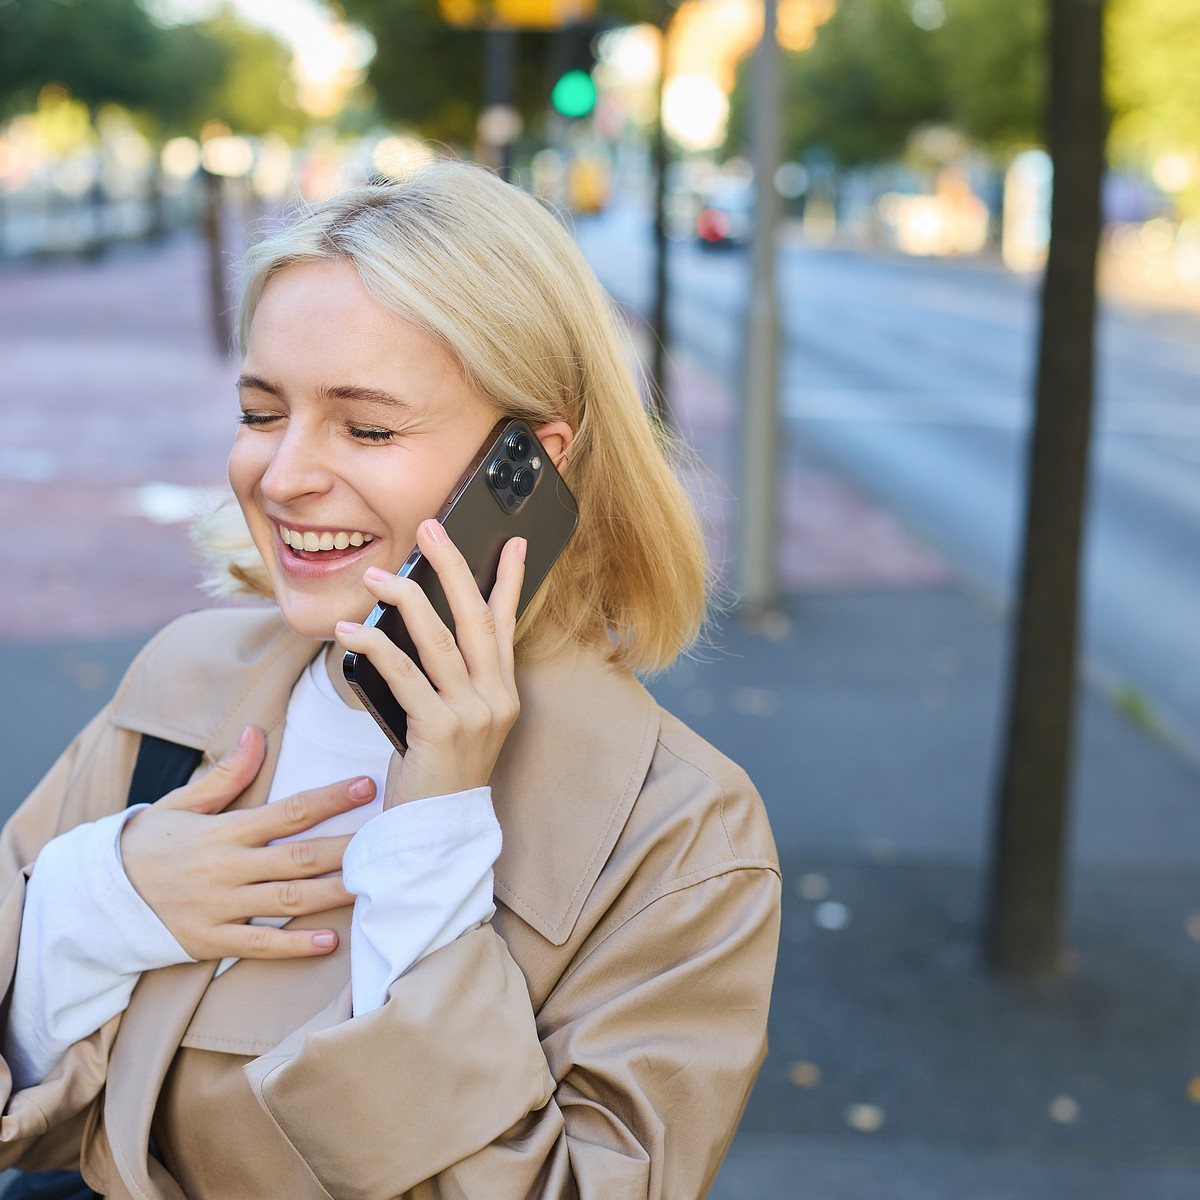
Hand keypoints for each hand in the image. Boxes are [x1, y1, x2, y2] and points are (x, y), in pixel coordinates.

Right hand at [120, 727, 375, 960]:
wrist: (95, 898)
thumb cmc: (148, 844)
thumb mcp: (182, 803)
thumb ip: (227, 775)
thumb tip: (256, 734)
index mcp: (224, 831)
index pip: (288, 811)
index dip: (329, 798)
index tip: (366, 785)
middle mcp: (227, 868)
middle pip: (298, 857)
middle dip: (346, 846)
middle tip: (388, 837)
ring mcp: (220, 907)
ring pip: (288, 900)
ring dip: (333, 893)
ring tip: (372, 885)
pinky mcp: (211, 941)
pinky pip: (259, 945)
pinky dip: (295, 945)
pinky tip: (330, 941)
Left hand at [334, 519, 525, 808]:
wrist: (437, 833)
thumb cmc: (437, 774)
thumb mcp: (451, 720)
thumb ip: (445, 678)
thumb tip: (410, 626)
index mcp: (502, 692)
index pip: (506, 625)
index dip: (510, 580)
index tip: (514, 543)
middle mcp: (496, 698)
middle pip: (476, 618)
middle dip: (453, 567)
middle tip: (431, 528)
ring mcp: (472, 714)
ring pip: (440, 640)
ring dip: (406, 599)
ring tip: (376, 574)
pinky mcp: (440, 729)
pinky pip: (405, 674)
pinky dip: (376, 646)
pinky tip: (351, 630)